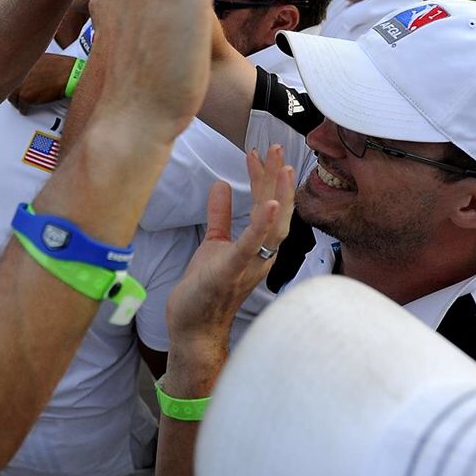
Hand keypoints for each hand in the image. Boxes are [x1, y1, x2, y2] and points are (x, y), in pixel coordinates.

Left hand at [9, 54, 76, 109]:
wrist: (69, 74)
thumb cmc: (61, 66)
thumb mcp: (41, 57)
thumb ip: (29, 63)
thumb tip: (26, 68)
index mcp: (20, 61)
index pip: (8, 74)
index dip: (11, 80)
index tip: (12, 83)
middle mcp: (17, 72)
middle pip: (8, 86)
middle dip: (13, 91)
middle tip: (17, 94)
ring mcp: (20, 85)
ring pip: (12, 98)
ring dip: (18, 101)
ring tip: (22, 102)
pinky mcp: (25, 97)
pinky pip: (21, 108)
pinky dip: (25, 110)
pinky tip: (28, 108)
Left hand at [166, 147, 295, 355]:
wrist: (194, 327)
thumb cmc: (205, 289)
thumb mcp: (214, 243)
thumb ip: (220, 215)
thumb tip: (221, 184)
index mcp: (257, 246)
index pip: (265, 205)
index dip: (264, 178)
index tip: (259, 153)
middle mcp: (261, 255)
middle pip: (278, 211)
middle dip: (279, 179)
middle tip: (278, 148)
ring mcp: (249, 264)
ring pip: (273, 226)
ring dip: (278, 195)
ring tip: (281, 167)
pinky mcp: (232, 271)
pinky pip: (251, 246)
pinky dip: (262, 224)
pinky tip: (268, 204)